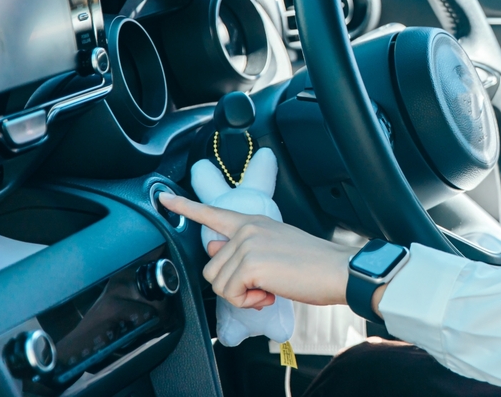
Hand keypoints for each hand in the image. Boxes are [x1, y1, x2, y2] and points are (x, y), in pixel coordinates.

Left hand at [159, 192, 350, 308]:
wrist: (337, 270)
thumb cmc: (313, 264)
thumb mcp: (275, 247)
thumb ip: (242, 247)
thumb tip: (214, 245)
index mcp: (254, 222)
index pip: (212, 212)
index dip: (184, 206)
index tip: (163, 197)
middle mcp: (247, 229)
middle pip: (212, 267)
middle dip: (233, 286)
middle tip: (262, 287)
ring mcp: (247, 245)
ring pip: (218, 283)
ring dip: (241, 296)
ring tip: (268, 290)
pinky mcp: (249, 264)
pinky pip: (230, 294)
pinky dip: (247, 303)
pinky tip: (268, 295)